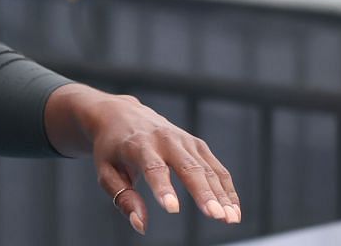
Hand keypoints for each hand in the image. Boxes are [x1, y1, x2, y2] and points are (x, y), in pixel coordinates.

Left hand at [68, 90, 240, 234]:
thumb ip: (123, 198)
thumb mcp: (106, 171)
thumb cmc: (112, 148)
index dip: (163, 188)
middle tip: (216, 216)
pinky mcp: (198, 145)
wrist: (120, 113)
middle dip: (203, 193)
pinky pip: (217, 169)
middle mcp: (164, 139)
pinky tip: (234, 210)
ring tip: (230, 219)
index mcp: (137, 144)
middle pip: (187, 167)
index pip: (153, 167)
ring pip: (207, 169)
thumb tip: (141, 225)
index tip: (172, 209)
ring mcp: (184, 140)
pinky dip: (227, 190)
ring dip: (221, 195)